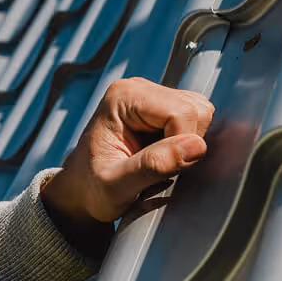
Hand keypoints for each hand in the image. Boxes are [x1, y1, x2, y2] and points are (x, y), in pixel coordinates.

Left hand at [40, 77, 214, 246]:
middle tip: (158, 165)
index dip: (180, 145)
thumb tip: (195, 147)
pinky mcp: (162, 109)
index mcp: (124, 97)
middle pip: (197, 109)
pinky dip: (187, 142)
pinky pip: (196, 121)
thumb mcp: (115, 187)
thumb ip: (152, 166)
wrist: (81, 191)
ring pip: (201, 113)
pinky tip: (162, 154)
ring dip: (188, 143)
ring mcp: (152, 97)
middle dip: (187, 143)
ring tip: (158, 160)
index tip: (158, 168)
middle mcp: (139, 89)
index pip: (182, 113)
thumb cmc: (91, 188)